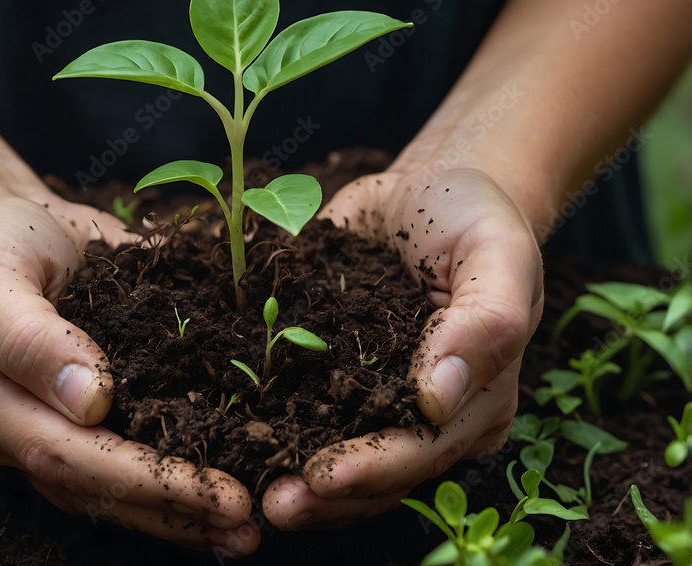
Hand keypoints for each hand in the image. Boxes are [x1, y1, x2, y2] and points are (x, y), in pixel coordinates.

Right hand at [0, 194, 260, 553]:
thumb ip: (32, 337)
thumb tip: (91, 404)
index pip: (66, 453)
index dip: (143, 478)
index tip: (217, 490)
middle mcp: (4, 432)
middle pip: (90, 487)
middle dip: (170, 508)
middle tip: (245, 526)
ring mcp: (33, 431)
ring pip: (103, 491)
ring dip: (172, 514)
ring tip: (239, 532)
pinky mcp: (63, 421)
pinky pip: (112, 462)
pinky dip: (161, 484)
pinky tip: (208, 497)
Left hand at [262, 168, 543, 529]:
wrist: (431, 188)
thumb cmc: (478, 220)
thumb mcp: (500, 254)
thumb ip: (486, 323)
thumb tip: (438, 397)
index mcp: (475, 400)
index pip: (422, 448)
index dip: (373, 469)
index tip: (322, 478)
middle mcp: (424, 414)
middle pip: (375, 470)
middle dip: (324, 491)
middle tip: (275, 504)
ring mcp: (375, 397)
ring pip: (334, 453)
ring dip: (292, 474)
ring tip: (248, 488)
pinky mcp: (332, 372)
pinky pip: (301, 405)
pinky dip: (270, 425)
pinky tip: (232, 438)